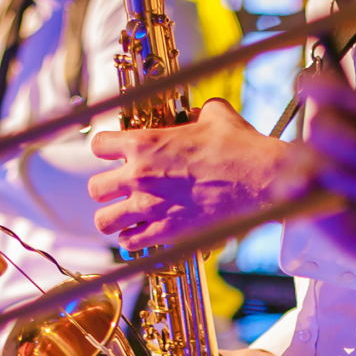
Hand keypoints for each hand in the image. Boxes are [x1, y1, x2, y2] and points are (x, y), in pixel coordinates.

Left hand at [88, 99, 289, 250]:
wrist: (260, 179)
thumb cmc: (240, 146)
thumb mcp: (215, 115)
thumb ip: (194, 112)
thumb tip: (192, 113)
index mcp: (145, 143)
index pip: (98, 146)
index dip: (107, 150)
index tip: (117, 155)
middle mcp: (139, 176)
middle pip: (95, 189)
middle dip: (106, 189)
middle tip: (121, 190)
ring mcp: (150, 207)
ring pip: (104, 222)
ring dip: (114, 218)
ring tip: (126, 217)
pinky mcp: (167, 232)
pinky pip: (130, 243)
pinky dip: (134, 240)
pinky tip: (143, 233)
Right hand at [300, 74, 355, 297]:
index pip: (327, 91)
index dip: (327, 89)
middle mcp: (342, 147)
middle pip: (319, 125)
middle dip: (350, 143)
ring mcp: (329, 181)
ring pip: (300, 158)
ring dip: (331, 170)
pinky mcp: (321, 215)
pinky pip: (289, 196)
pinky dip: (288, 188)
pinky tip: (302, 190)